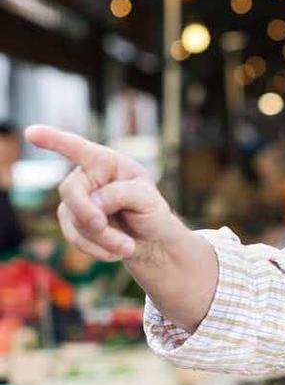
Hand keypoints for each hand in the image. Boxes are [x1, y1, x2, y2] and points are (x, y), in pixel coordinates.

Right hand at [26, 125, 176, 261]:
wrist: (151, 240)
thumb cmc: (151, 212)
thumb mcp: (149, 199)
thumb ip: (123, 194)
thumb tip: (94, 201)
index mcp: (106, 162)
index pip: (77, 148)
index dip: (53, 140)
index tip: (32, 132)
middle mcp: (86, 178)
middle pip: (71, 191)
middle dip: (88, 214)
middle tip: (104, 227)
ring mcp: (76, 201)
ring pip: (75, 221)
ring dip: (103, 239)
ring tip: (128, 246)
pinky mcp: (72, 223)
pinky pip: (75, 238)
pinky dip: (97, 249)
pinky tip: (115, 252)